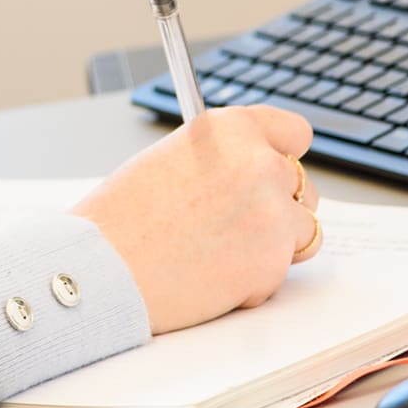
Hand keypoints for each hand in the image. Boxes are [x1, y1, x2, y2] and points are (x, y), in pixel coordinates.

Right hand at [70, 105, 321, 333]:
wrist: (105, 266)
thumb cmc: (122, 215)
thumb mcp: (170, 159)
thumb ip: (219, 159)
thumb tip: (247, 172)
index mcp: (230, 129)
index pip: (293, 132)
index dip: (283, 153)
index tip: (275, 167)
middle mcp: (260, 164)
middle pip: (303, 187)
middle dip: (277, 206)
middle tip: (234, 222)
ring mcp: (273, 214)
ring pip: (303, 232)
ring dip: (274, 243)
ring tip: (219, 250)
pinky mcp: (274, 263)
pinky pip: (280, 271)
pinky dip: (255, 278)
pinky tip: (211, 273)